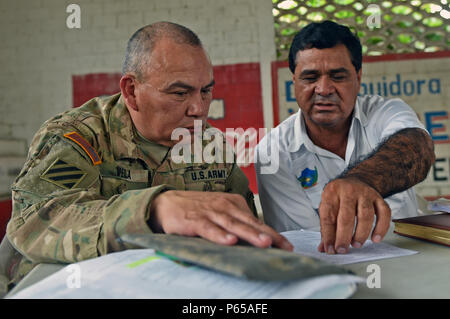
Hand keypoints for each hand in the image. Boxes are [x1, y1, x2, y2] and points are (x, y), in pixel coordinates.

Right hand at [148, 190, 292, 250]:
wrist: (167, 202)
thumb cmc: (198, 209)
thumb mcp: (220, 211)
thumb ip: (237, 222)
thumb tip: (259, 237)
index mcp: (234, 204)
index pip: (257, 221)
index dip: (273, 234)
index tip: (287, 246)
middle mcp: (225, 207)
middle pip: (250, 223)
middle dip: (268, 235)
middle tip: (283, 246)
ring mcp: (211, 213)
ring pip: (233, 225)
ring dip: (249, 234)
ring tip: (264, 243)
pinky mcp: (195, 221)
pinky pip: (209, 229)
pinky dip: (220, 235)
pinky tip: (230, 241)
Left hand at [317, 177, 390, 253]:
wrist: (356, 180)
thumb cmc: (339, 198)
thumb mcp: (328, 206)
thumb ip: (326, 228)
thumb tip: (324, 248)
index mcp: (331, 193)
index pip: (328, 217)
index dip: (328, 236)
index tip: (330, 250)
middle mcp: (348, 191)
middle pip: (346, 216)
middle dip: (344, 236)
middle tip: (343, 250)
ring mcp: (365, 193)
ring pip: (365, 215)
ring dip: (361, 233)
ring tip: (356, 244)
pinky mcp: (379, 197)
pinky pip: (384, 213)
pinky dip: (381, 228)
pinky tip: (375, 238)